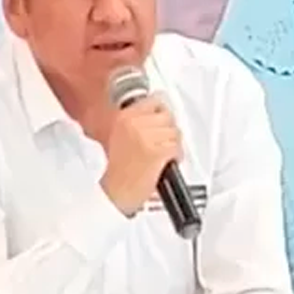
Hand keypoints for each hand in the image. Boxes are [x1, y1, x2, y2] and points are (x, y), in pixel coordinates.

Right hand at [98, 94, 180, 215]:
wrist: (116, 193)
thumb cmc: (119, 171)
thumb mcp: (120, 136)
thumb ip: (138, 121)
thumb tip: (162, 110)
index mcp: (124, 117)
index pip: (154, 101)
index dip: (161, 114)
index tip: (161, 122)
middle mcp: (134, 123)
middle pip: (168, 116)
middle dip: (168, 131)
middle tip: (161, 145)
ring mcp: (146, 136)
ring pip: (175, 132)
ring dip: (173, 145)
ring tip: (162, 157)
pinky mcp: (157, 151)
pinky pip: (177, 148)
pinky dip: (176, 157)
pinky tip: (166, 164)